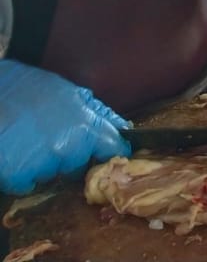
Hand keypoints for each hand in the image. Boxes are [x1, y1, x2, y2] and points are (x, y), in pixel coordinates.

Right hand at [0, 59, 128, 195]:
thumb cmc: (27, 89)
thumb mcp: (69, 92)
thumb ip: (97, 112)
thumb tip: (121, 125)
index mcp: (85, 127)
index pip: (112, 148)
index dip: (110, 151)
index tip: (107, 154)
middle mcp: (68, 150)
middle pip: (78, 165)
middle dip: (69, 157)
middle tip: (49, 139)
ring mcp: (43, 166)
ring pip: (52, 174)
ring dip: (44, 165)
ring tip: (29, 143)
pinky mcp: (18, 178)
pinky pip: (28, 185)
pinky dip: (22, 176)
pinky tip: (16, 155)